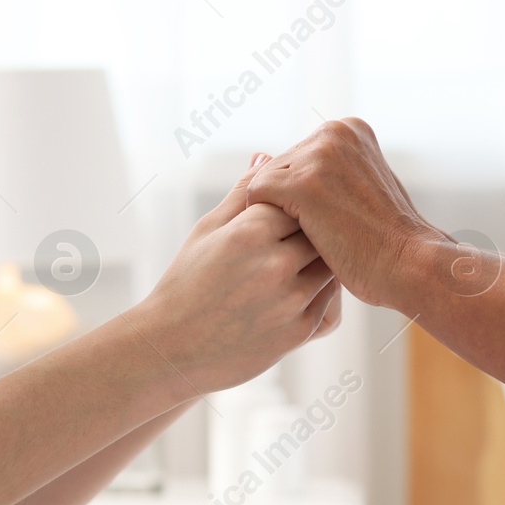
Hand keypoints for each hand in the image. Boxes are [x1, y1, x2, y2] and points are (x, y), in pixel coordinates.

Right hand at [131, 155, 340, 394]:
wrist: (172, 350)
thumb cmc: (185, 284)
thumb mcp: (207, 231)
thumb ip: (242, 192)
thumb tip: (265, 154)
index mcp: (250, 231)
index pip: (298, 199)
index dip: (298, 202)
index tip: (295, 206)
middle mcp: (275, 264)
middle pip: (321, 230)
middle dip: (318, 229)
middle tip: (313, 230)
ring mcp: (291, 300)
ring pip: (332, 265)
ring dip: (325, 261)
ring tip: (303, 264)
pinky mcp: (300, 331)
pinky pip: (331, 302)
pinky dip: (322, 293)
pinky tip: (299, 292)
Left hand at [246, 119, 451, 309]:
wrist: (410, 265)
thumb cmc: (386, 240)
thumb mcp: (360, 190)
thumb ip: (326, 173)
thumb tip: (258, 157)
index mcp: (349, 129)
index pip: (296, 159)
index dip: (301, 198)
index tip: (326, 223)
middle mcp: (334, 132)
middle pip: (277, 168)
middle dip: (285, 205)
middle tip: (317, 237)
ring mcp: (318, 155)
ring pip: (264, 183)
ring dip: (275, 216)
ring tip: (306, 242)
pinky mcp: (303, 183)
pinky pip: (255, 197)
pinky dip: (263, 224)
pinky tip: (290, 246)